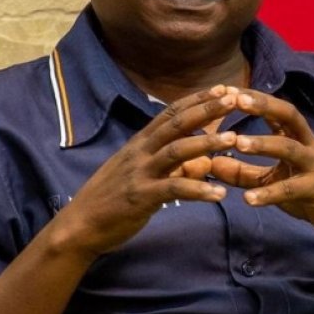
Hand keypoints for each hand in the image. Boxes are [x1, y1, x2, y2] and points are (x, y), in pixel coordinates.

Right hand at [52, 85, 238, 261]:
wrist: (80, 225)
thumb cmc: (112, 199)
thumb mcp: (143, 176)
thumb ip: (174, 167)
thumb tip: (205, 161)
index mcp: (140, 143)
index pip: (171, 113)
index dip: (197, 99)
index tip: (223, 88)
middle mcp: (140, 152)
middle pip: (177, 124)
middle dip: (206, 109)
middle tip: (234, 99)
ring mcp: (140, 173)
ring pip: (176, 151)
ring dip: (206, 143)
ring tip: (233, 139)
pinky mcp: (141, 197)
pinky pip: (174, 190)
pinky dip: (198, 190)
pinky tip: (219, 193)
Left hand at [210, 89, 313, 257]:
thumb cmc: (309, 193)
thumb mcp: (273, 180)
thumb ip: (243, 173)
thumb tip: (211, 163)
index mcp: (298, 138)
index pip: (277, 109)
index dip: (255, 97)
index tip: (227, 89)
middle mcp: (308, 145)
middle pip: (289, 115)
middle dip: (264, 105)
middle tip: (236, 99)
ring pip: (290, 148)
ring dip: (263, 143)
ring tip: (237, 143)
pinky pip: (291, 189)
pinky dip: (269, 194)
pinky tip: (248, 199)